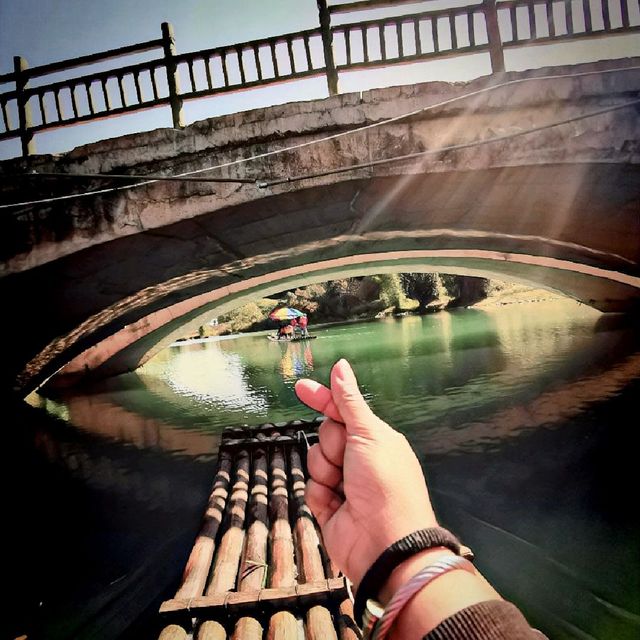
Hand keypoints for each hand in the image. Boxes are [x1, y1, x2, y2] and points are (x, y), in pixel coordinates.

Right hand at [295, 359, 438, 588]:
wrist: (384, 542)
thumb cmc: (385, 482)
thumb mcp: (369, 434)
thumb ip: (349, 401)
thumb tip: (341, 366)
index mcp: (375, 438)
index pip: (343, 411)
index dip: (323, 398)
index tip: (301, 387)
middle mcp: (360, 458)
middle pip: (326, 434)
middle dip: (332, 443)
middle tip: (348, 458)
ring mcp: (344, 483)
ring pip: (315, 460)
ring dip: (326, 470)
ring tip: (344, 486)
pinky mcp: (329, 506)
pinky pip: (311, 487)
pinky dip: (322, 493)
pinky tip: (338, 505)